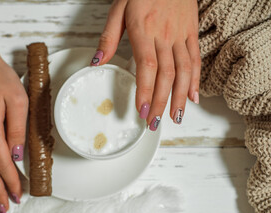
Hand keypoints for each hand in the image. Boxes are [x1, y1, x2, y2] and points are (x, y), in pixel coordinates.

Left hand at [91, 0, 200, 129]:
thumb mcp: (118, 8)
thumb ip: (108, 37)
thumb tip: (96, 62)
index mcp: (144, 30)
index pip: (146, 67)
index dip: (145, 91)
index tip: (141, 111)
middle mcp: (165, 35)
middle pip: (166, 75)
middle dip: (160, 102)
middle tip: (154, 122)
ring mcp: (181, 35)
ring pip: (184, 71)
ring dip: (179, 97)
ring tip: (175, 117)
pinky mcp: (191, 33)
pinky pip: (196, 59)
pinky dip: (195, 80)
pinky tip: (193, 97)